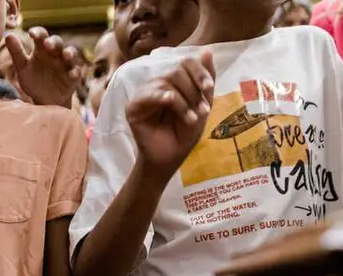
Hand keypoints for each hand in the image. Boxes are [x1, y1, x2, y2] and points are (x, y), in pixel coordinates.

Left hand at [6, 27, 84, 107]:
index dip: (38, 33)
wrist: (44, 101)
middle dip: (53, 42)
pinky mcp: (73, 77)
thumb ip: (16, 52)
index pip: (41, 36)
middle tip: (47, 44)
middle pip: (57, 42)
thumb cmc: (34, 81)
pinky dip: (75, 72)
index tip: (31, 33)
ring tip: (65, 55)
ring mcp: (66, 64)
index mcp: (42, 49)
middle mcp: (55, 54)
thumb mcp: (23, 68)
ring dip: (69, 53)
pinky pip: (76, 72)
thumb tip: (8, 35)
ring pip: (71, 54)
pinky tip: (71, 74)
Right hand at [127, 51, 214, 180]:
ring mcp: (143, 94)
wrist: (170, 159)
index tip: (209, 87)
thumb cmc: (184, 134)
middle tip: (202, 110)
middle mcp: (155, 84)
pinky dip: (169, 100)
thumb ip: (205, 79)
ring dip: (185, 100)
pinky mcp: (133, 107)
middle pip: (177, 69)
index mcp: (171, 82)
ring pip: (167, 80)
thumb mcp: (201, 104)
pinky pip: (152, 94)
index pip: (184, 62)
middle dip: (194, 90)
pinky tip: (180, 113)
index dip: (199, 71)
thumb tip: (207, 50)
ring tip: (192, 119)